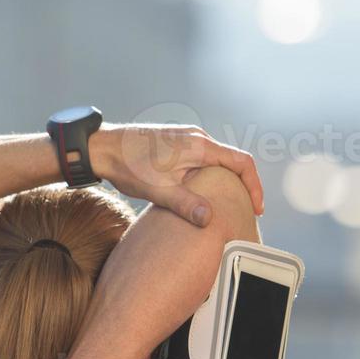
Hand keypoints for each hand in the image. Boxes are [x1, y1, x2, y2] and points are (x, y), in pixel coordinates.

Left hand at [91, 124, 264, 227]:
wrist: (103, 148)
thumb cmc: (128, 166)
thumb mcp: (158, 189)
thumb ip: (185, 204)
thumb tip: (209, 220)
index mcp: (200, 146)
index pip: (242, 162)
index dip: (254, 187)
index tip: (256, 210)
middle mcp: (198, 139)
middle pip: (234, 162)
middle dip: (243, 188)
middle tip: (245, 213)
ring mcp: (188, 140)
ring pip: (219, 162)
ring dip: (227, 183)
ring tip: (228, 208)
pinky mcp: (178, 145)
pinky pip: (205, 161)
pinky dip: (213, 178)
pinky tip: (205, 197)